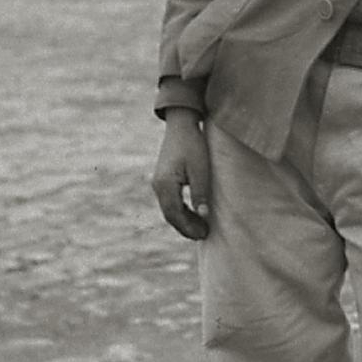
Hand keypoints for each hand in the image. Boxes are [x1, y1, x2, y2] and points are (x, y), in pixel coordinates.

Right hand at [151, 111, 211, 238]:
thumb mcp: (201, 169)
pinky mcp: (164, 179)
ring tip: (201, 227)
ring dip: (184, 220)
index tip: (203, 234)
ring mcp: (159, 182)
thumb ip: (200, 192)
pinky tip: (194, 213)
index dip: (188, 227)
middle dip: (186, 227)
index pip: (174, 214)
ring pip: (169, 209)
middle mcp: (158, 185)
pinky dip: (181, 210)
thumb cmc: (193, 145)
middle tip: (203, 235)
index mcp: (165, 184)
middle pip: (170, 214)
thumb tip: (203, 215)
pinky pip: (170, 201)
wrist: (181, 125)